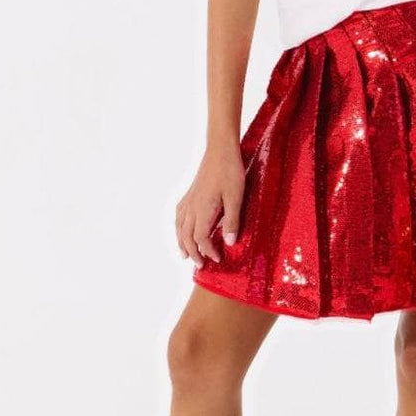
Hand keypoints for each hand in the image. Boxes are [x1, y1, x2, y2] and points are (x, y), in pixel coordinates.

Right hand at [175, 142, 245, 264]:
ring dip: (182, 242)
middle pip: (187, 236)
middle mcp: (192, 207)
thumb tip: (229, 243)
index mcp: (203, 209)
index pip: (200, 238)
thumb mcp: (236, 198)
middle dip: (193, 252)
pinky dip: (179, 227)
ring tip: (185, 255)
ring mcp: (189, 199)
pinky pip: (179, 215)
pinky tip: (181, 229)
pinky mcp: (190, 193)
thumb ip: (232, 221)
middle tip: (200, 265)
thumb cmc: (230, 172)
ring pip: (180, 227)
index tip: (218, 259)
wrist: (220, 150)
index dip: (207, 251)